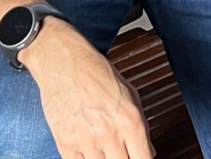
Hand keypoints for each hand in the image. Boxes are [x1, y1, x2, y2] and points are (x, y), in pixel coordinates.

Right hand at [21, 17, 153, 158]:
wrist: (64, 61)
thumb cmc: (95, 71)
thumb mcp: (129, 92)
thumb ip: (140, 124)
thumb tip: (147, 150)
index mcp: (130, 119)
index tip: (139, 156)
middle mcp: (110, 133)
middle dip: (124, 158)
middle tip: (121, 150)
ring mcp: (87, 142)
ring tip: (103, 146)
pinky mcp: (65, 145)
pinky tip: (88, 149)